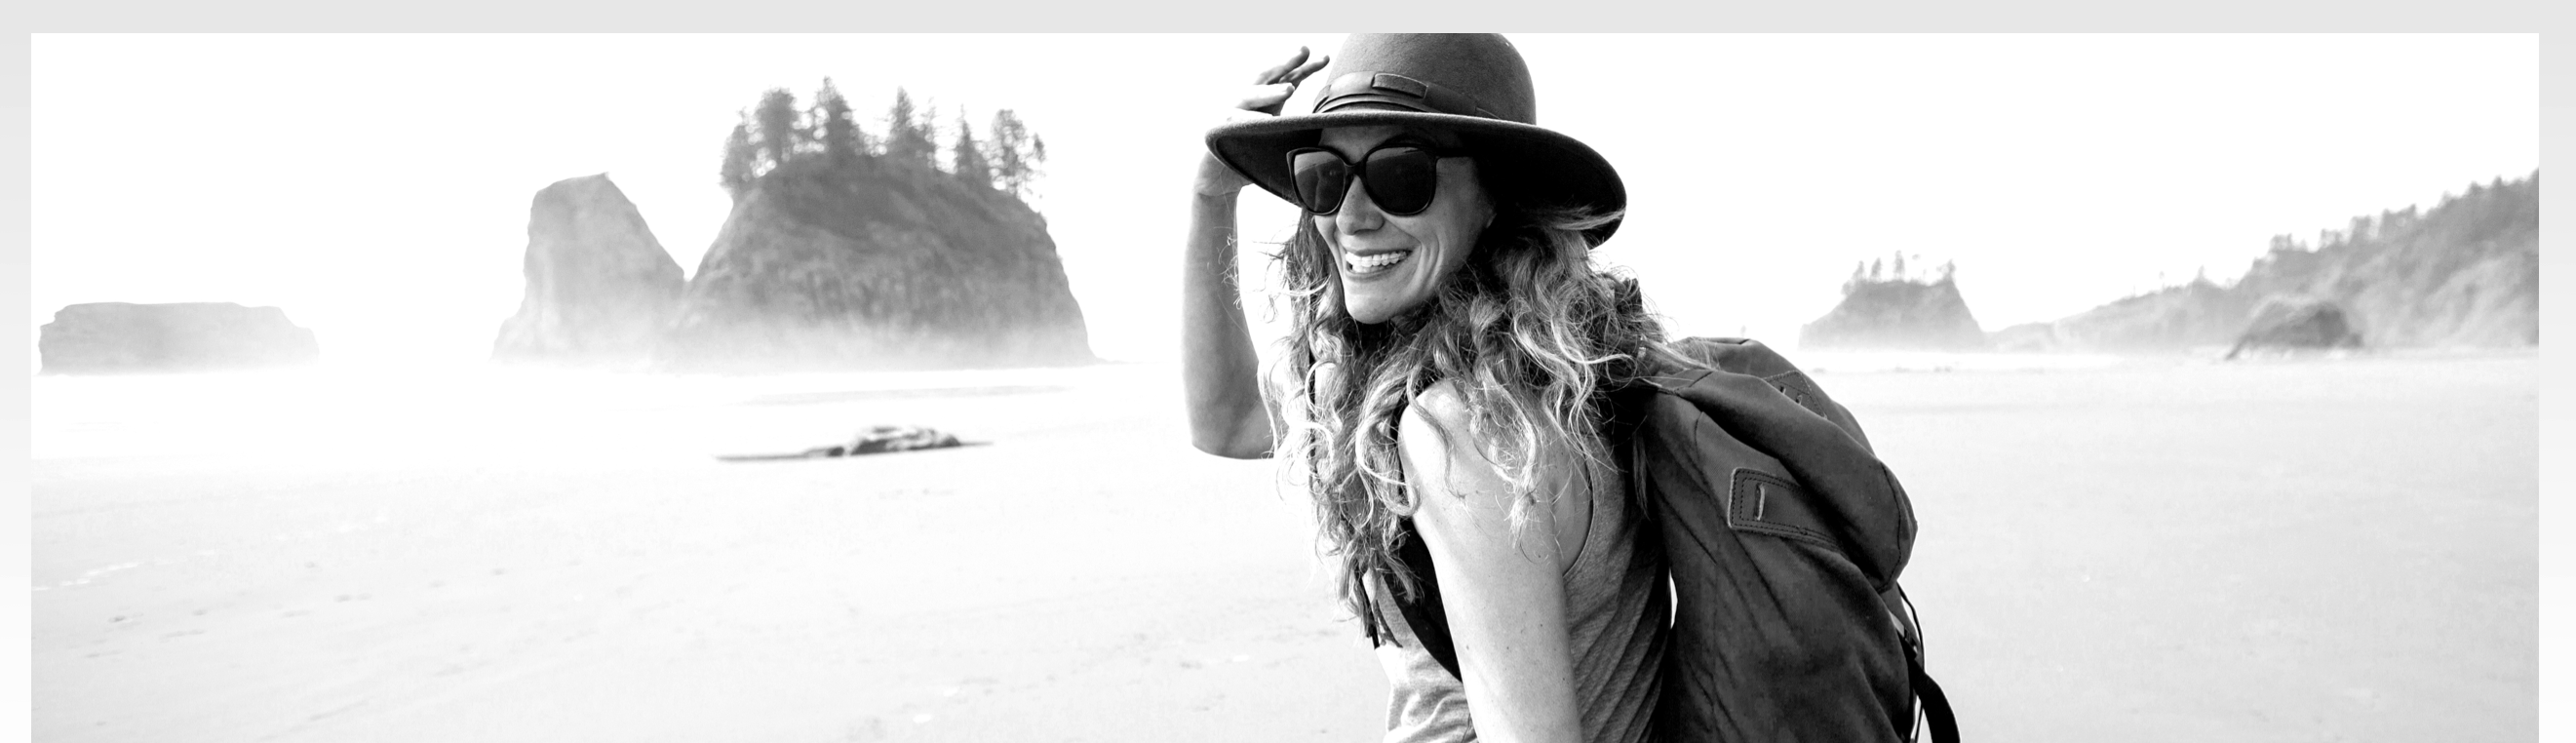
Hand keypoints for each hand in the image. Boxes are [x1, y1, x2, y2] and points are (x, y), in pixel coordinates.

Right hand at [1196, 46, 1330, 197]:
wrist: (1215, 179)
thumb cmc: (1247, 157)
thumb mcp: (1273, 139)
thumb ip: (1290, 127)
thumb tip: (1322, 127)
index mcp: (1263, 101)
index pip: (1285, 79)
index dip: (1304, 67)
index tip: (1324, 58)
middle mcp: (1246, 100)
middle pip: (1267, 76)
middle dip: (1286, 63)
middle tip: (1304, 51)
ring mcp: (1230, 111)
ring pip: (1250, 96)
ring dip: (1270, 92)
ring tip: (1289, 89)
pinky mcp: (1218, 128)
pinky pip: (1236, 123)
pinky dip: (1251, 121)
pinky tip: (1266, 120)